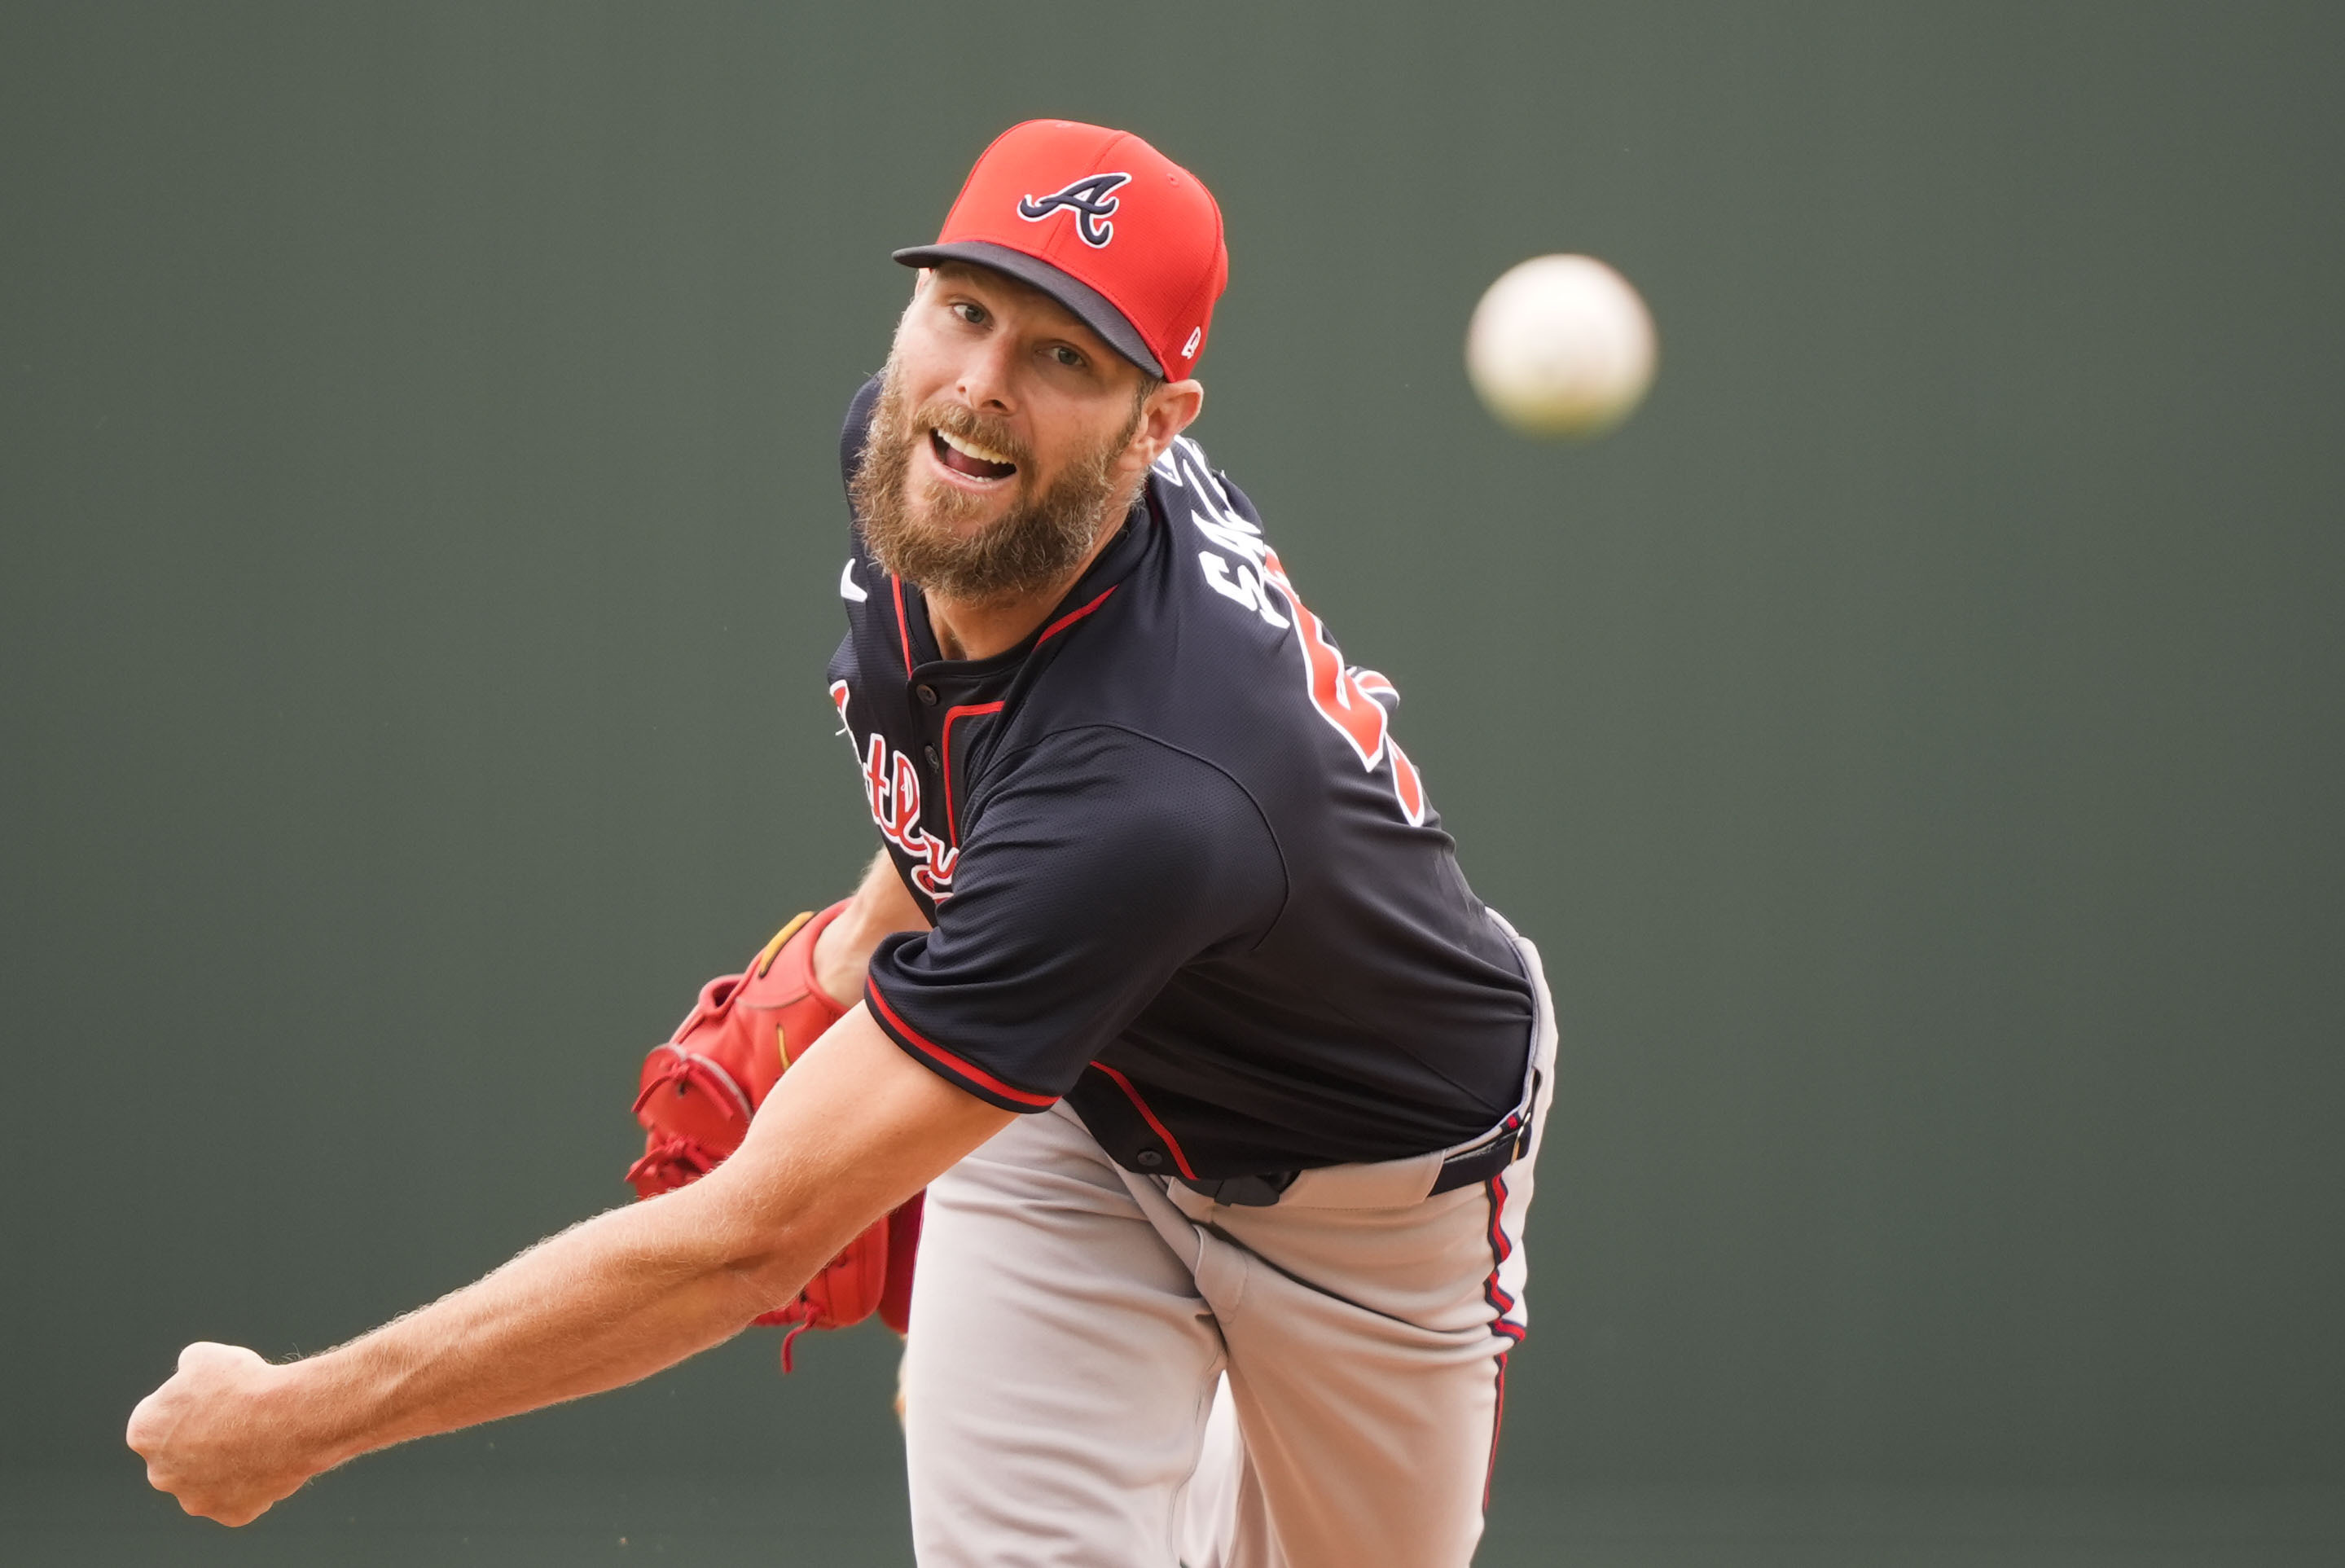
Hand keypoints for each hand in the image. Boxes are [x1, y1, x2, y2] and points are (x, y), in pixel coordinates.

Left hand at [127, 1342, 319, 1525]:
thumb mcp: (204, 1356)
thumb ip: (185, 1371)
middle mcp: (160, 1474)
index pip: (157, 1419)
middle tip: (236, 1419)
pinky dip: (254, 1482)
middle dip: (202, 1441)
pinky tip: (269, 1459)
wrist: (288, 1417)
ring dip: (226, 1464)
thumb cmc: (244, 1384)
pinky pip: (241, 1498)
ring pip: (208, 1481)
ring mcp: (194, 1500)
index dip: (188, 1404)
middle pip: (180, 1456)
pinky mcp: (231, 1515)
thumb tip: (188, 1377)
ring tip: (259, 1437)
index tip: (213, 1397)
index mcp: (144, 1433)